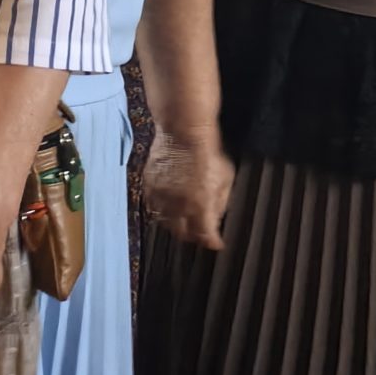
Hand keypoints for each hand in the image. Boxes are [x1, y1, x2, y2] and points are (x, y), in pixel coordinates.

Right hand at [145, 128, 234, 249]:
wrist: (182, 131)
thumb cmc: (209, 152)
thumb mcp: (226, 178)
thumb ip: (221, 203)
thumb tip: (216, 219)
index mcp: (200, 205)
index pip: (205, 236)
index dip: (212, 242)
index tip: (217, 243)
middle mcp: (178, 205)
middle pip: (182, 234)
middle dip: (193, 236)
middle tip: (200, 232)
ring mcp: (160, 196)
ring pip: (165, 223)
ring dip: (176, 224)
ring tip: (184, 221)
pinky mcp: (148, 186)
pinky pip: (152, 207)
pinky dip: (161, 210)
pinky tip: (169, 207)